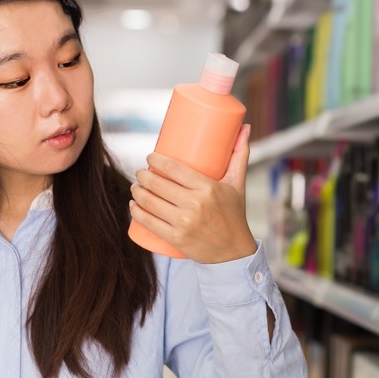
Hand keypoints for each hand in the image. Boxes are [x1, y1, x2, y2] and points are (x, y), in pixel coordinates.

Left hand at [129, 124, 258, 264]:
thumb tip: (245, 125)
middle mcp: (195, 205)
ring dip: (136, 192)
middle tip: (141, 173)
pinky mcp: (176, 238)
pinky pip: (149, 222)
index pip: (174, 168)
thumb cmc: (234, 213)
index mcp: (208, 188)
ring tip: (136, 187)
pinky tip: (133, 205)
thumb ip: (240, 155)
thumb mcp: (237, 184)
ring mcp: (184, 223)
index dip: (156, 160)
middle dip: (142, 176)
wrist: (233, 252)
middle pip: (157, 184)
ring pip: (149, 202)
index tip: (150, 157)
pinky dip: (136, 212)